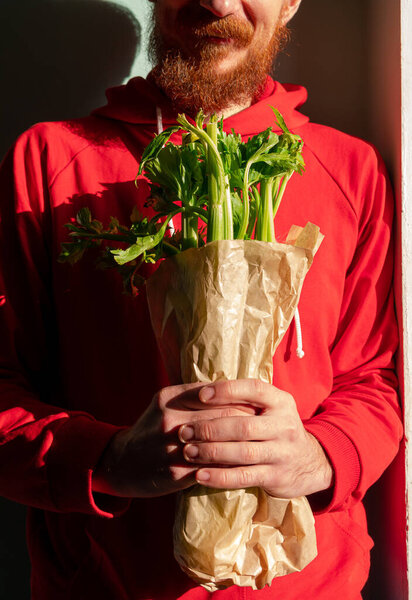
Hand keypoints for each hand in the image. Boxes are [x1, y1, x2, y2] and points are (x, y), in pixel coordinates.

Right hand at [92, 382, 254, 497]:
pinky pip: (211, 467)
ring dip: (241, 444)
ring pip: (218, 442)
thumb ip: (191, 393)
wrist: (122, 463)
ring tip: (259, 443)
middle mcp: (170, 420)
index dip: (238, 399)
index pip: (214, 395)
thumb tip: (227, 387)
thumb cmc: (149, 429)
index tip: (258, 404)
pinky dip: (229, 465)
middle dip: (246, 420)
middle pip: (220, 416)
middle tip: (266, 423)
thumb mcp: (163, 402)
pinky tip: (244, 464)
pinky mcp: (175, 473)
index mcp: (169, 398)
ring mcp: (172, 447)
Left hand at [179, 379, 332, 497]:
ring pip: (242, 452)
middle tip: (183, 431)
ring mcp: (282, 452)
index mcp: (281, 402)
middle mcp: (284, 425)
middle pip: (243, 425)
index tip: (200, 395)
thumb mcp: (271, 408)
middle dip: (210, 428)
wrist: (310, 462)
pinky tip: (200, 475)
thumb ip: (244, 401)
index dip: (226, 391)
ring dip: (211, 452)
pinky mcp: (276, 477)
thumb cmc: (276, 429)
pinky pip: (244, 476)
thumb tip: (199, 392)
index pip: (254, 390)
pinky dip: (220, 477)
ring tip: (188, 451)